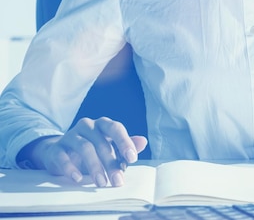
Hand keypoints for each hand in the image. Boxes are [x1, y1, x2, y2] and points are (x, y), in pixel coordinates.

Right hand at [20, 117, 147, 186]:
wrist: (60, 153)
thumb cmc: (92, 149)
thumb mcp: (110, 147)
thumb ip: (126, 146)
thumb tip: (143, 142)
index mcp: (103, 125)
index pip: (116, 128)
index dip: (124, 142)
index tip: (132, 159)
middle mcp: (87, 126)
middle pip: (101, 142)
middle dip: (111, 163)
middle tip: (117, 180)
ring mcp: (70, 135)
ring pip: (84, 147)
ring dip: (94, 166)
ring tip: (101, 182)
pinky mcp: (56, 148)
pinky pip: (62, 156)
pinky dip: (71, 167)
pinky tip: (78, 178)